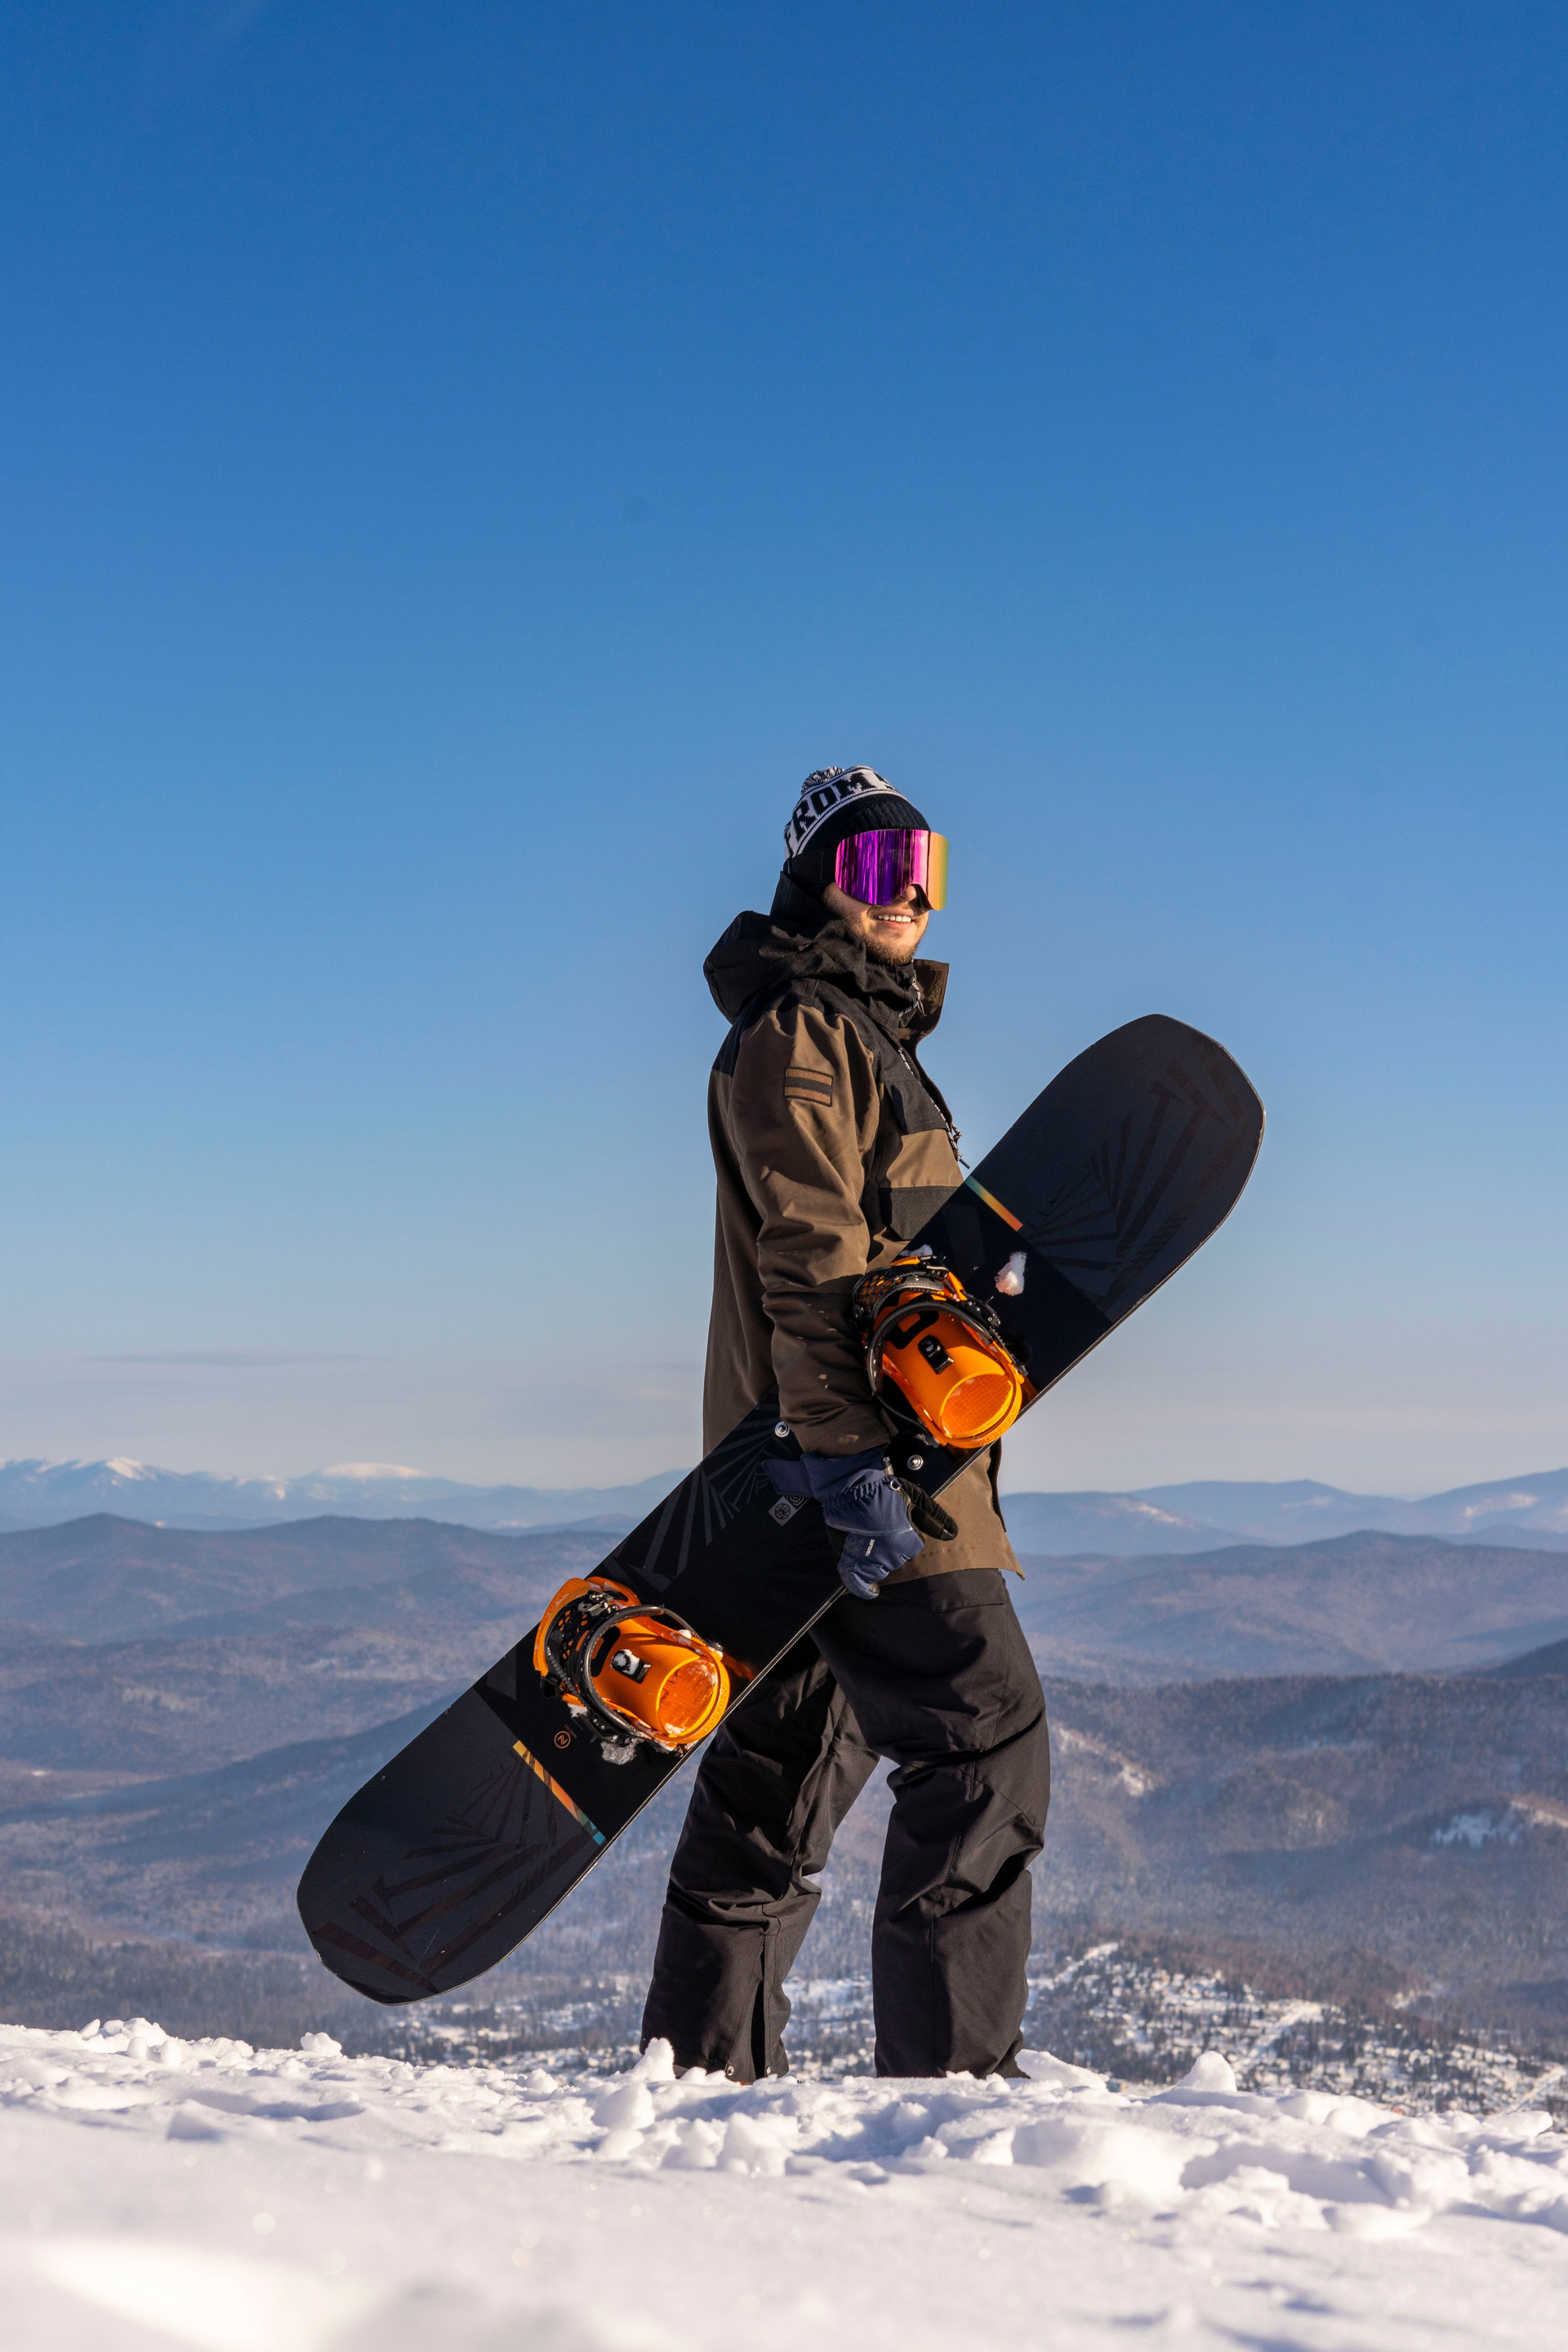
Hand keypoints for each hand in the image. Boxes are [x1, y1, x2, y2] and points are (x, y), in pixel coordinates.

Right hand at [768, 1445, 923, 1597]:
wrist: (850, 1488)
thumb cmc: (883, 1491)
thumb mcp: (915, 1498)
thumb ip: (935, 1518)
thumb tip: (953, 1534)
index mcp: (906, 1542)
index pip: (912, 1548)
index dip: (906, 1535)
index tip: (896, 1523)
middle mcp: (890, 1556)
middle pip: (897, 1559)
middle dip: (893, 1547)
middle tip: (882, 1529)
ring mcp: (868, 1561)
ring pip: (881, 1570)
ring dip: (879, 1560)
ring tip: (872, 1543)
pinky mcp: (849, 1562)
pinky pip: (858, 1584)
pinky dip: (864, 1589)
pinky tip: (870, 1591)